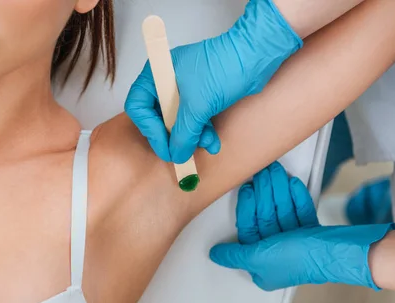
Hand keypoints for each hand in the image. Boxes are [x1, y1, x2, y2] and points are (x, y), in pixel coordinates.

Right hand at [125, 0, 302, 162]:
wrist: (256, 56)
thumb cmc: (224, 68)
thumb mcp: (198, 106)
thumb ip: (183, 134)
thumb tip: (176, 155)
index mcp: (157, 74)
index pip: (139, 107)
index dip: (150, 130)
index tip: (165, 148)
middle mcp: (166, 80)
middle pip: (157, 117)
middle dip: (173, 137)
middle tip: (181, 154)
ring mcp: (183, 88)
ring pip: (178, 121)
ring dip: (192, 137)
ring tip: (206, 144)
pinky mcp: (200, 95)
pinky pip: (194, 119)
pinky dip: (202, 132)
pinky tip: (212, 142)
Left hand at [209, 162, 394, 290]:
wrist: (340, 252)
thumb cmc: (300, 259)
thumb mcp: (258, 258)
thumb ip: (234, 255)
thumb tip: (215, 254)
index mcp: (263, 267)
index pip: (250, 231)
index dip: (248, 207)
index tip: (249, 188)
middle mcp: (278, 257)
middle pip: (266, 218)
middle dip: (266, 194)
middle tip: (265, 172)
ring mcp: (296, 245)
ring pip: (282, 213)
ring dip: (279, 191)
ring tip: (277, 172)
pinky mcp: (312, 236)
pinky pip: (300, 214)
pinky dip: (297, 198)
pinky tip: (293, 183)